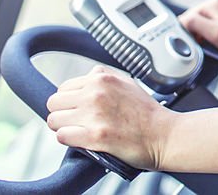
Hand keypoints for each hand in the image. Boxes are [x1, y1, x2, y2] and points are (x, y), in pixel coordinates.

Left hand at [46, 66, 172, 170]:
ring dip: (65, 128)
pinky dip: (70, 140)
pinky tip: (84, 140)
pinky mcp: (95, 136)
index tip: (79, 109)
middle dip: (63, 113)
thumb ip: (103, 77)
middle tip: (77, 122)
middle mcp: (95, 93)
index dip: (69, 101)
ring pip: (54, 120)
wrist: (164, 134)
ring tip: (81, 131)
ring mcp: (94, 114)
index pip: (63, 88)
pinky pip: (62, 136)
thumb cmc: (147, 112)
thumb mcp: (126, 82)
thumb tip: (83, 81)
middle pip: (53, 103)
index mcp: (101, 78)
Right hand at [178, 0, 217, 67]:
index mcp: (212, 3)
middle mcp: (216, 4)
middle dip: (193, 33)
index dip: (186, 31)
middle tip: (201, 46)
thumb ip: (195, 23)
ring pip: (200, 25)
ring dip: (200, 37)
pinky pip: (208, 29)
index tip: (192, 43)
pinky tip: (214, 45)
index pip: (186, 16)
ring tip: (209, 46)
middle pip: (193, 20)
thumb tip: (181, 20)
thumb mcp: (214, 33)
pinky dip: (207, 37)